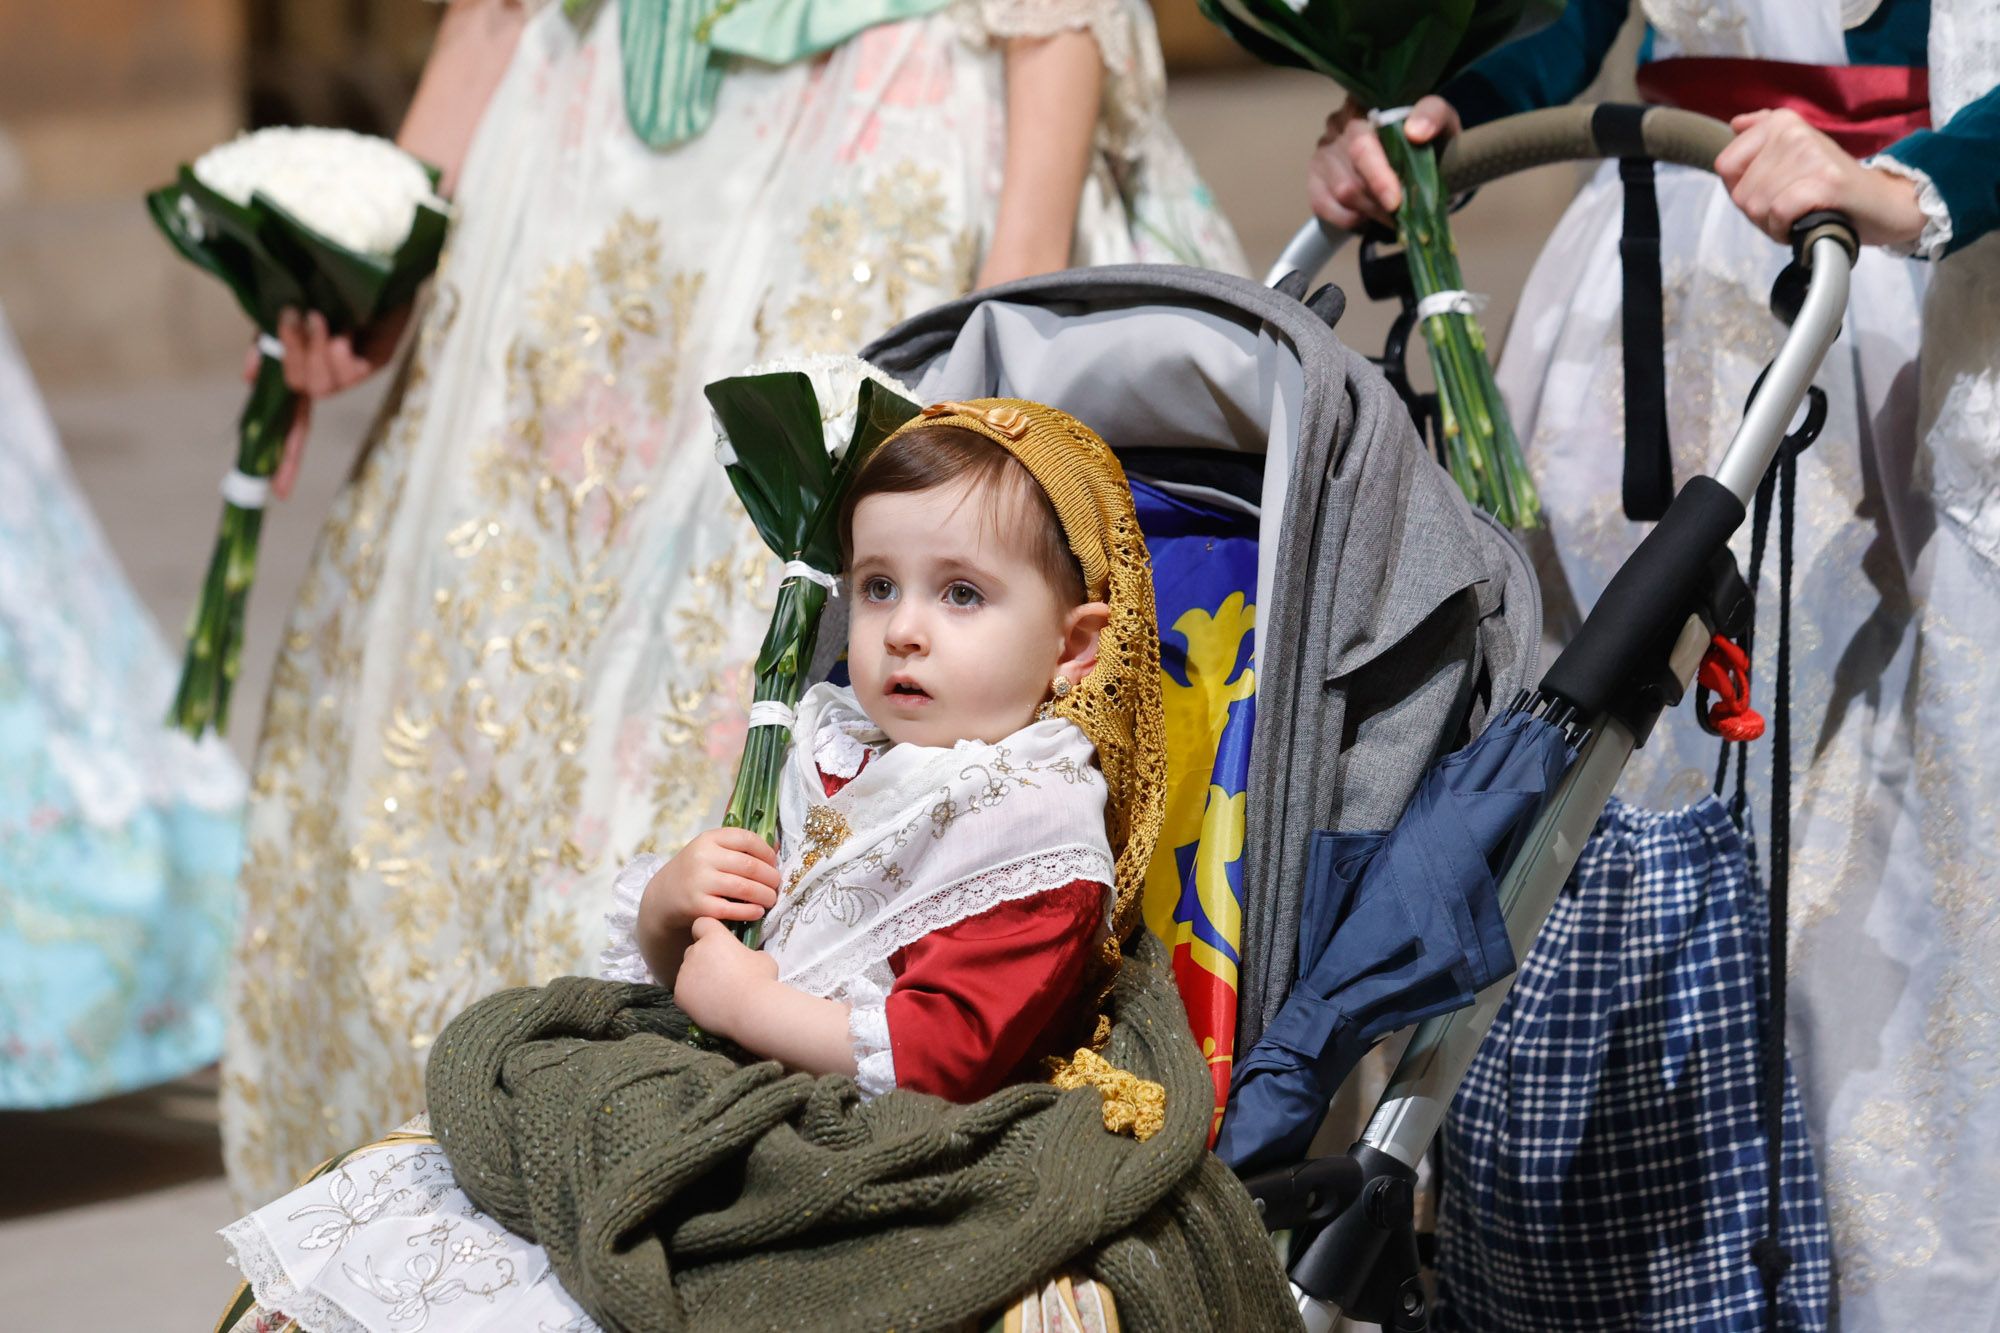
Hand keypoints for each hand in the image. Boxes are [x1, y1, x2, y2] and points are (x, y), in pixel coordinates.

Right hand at [244, 304, 411, 498]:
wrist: (373, 263)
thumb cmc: (325, 285)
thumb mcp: (283, 311)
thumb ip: (267, 345)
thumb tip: (249, 378)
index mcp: (308, 372)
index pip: (294, 425)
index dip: (286, 458)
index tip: (276, 491)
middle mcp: (332, 378)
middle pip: (300, 393)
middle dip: (293, 358)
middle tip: (298, 318)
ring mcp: (356, 371)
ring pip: (323, 386)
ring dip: (316, 350)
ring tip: (321, 318)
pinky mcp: (379, 360)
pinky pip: (351, 373)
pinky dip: (341, 351)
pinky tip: (346, 331)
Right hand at [639, 826, 780, 939]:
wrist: (664, 898)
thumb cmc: (696, 873)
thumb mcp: (711, 852)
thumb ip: (739, 847)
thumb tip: (777, 847)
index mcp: (708, 839)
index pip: (747, 838)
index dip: (767, 852)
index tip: (774, 863)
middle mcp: (703, 857)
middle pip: (750, 865)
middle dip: (771, 877)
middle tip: (776, 885)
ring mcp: (700, 882)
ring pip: (745, 888)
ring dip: (765, 895)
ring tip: (771, 899)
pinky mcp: (699, 907)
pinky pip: (733, 910)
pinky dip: (750, 911)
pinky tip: (757, 911)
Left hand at [674, 917, 779, 1035]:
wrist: (752, 1010)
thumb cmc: (761, 981)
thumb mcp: (762, 958)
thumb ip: (747, 953)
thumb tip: (746, 959)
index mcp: (714, 937)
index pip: (702, 924)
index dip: (708, 933)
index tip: (718, 945)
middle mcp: (695, 951)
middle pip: (693, 950)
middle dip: (703, 960)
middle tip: (721, 975)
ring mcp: (684, 973)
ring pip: (687, 973)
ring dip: (698, 980)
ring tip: (718, 994)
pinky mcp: (679, 994)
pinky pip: (684, 993)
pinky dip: (694, 998)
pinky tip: (710, 1005)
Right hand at [1309, 94, 1461, 231]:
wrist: (1418, 157)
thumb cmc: (1428, 140)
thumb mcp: (1441, 121)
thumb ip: (1433, 115)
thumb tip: (1415, 132)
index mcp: (1367, 106)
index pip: (1363, 142)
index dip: (1378, 174)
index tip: (1394, 201)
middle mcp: (1339, 125)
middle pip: (1352, 171)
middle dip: (1379, 198)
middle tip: (1401, 216)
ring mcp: (1323, 153)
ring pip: (1342, 191)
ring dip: (1370, 211)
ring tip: (1391, 217)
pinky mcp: (1314, 178)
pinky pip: (1324, 205)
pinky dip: (1350, 218)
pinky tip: (1368, 216)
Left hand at [1717, 108, 1925, 248]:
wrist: (1882, 203)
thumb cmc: (1829, 186)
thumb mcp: (1794, 155)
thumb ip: (1762, 136)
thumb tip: (1736, 123)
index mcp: (1781, 122)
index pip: (1725, 166)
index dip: (1741, 191)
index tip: (1772, 192)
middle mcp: (1794, 132)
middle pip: (1740, 192)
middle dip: (1760, 212)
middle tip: (1792, 208)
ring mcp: (1811, 154)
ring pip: (1757, 205)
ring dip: (1774, 223)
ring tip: (1801, 214)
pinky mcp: (1825, 181)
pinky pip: (1779, 212)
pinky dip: (1786, 229)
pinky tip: (1804, 225)